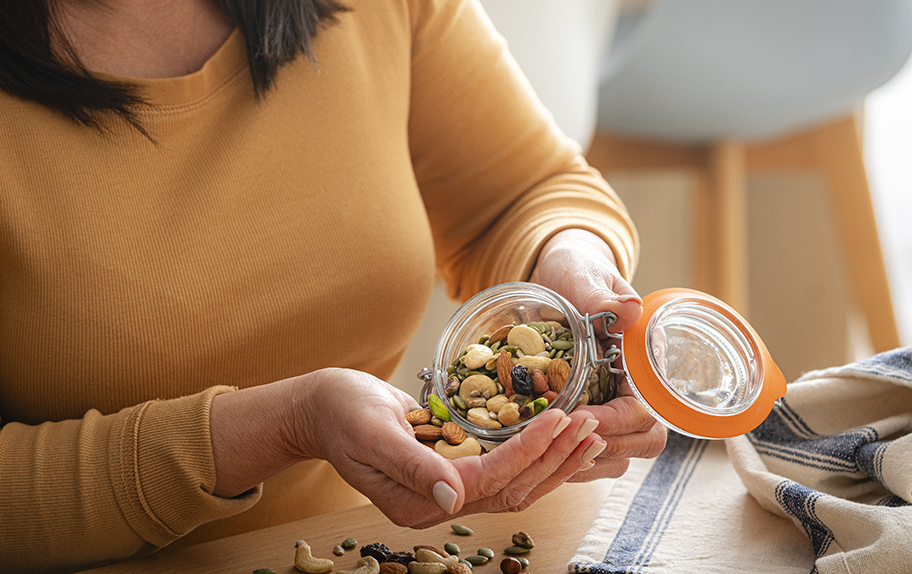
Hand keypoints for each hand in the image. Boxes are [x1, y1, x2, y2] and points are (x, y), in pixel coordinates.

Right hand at [295, 368, 609, 527]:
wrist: (320, 408)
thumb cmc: (340, 412)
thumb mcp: (371, 432)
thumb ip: (412, 465)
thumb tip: (454, 497)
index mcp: (417, 501)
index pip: (488, 481)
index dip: (527, 452)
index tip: (559, 419)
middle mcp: (438, 503)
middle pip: (511, 489)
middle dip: (555, 458)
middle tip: (591, 425)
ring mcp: (446, 490)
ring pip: (514, 484)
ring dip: (554, 460)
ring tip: (589, 433)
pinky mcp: (453, 470)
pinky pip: (503, 469)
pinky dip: (534, 452)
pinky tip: (558, 435)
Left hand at [528, 229, 667, 477]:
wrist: (557, 273)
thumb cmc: (576, 270)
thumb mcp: (583, 276)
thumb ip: (599, 296)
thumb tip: (629, 310)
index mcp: (643, 358)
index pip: (645, 410)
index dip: (612, 422)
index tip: (575, 418)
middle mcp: (636, 386)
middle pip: (643, 441)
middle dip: (602, 449)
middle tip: (557, 443)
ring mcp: (614, 402)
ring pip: (619, 455)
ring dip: (585, 461)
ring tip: (546, 455)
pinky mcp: (589, 409)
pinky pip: (590, 450)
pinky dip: (568, 458)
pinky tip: (538, 454)